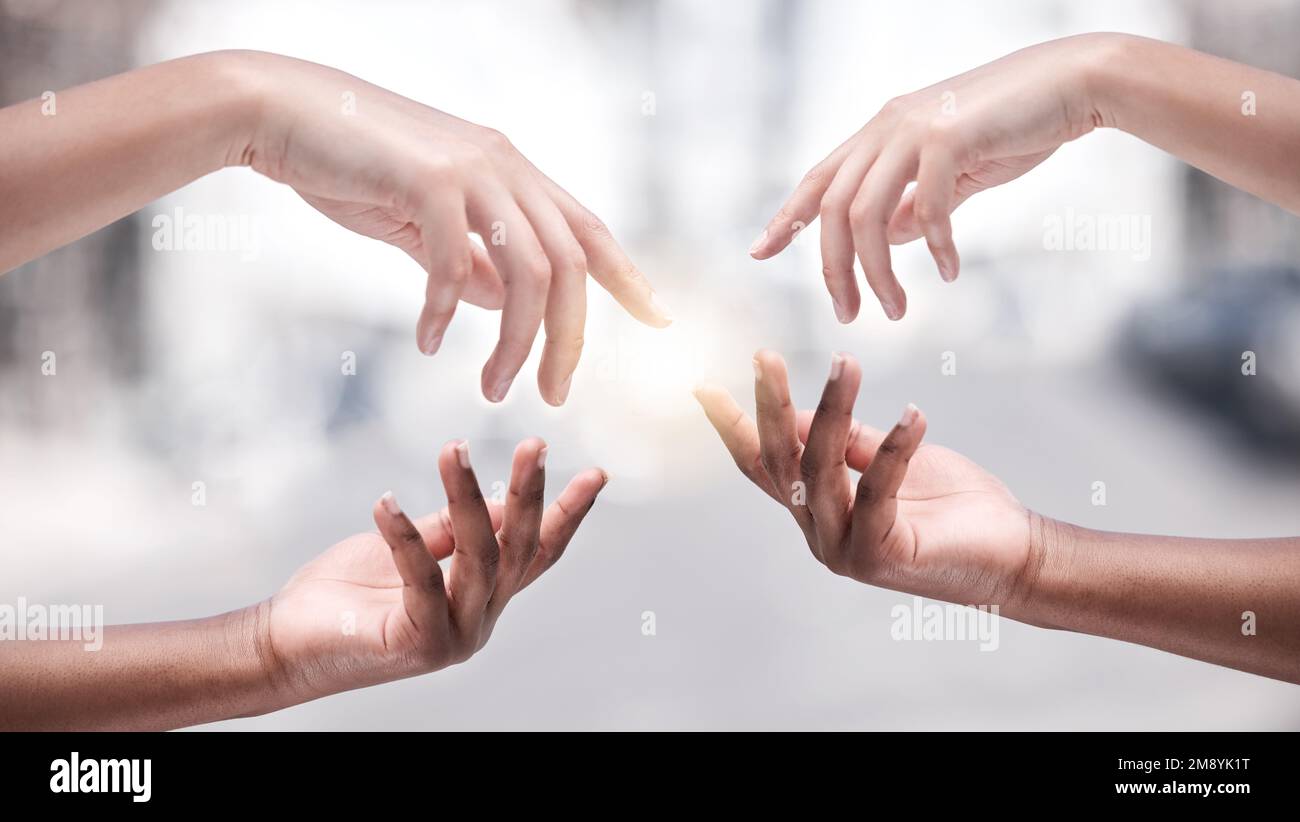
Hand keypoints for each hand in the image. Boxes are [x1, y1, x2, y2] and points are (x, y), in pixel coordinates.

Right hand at [232, 51, 671, 404]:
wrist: (281, 110)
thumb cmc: (352, 165)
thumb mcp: (425, 221)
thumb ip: (471, 261)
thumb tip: (504, 304)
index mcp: (514, 173)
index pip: (590, 232)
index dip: (629, 279)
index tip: (660, 321)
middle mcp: (506, 166)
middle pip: (571, 266)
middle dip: (569, 340)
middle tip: (554, 395)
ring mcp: (472, 169)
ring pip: (529, 271)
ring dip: (516, 342)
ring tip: (494, 389)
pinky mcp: (428, 181)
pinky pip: (455, 264)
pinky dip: (445, 312)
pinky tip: (428, 344)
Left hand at [261, 438, 606, 701]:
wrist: (286, 645)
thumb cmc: (347, 593)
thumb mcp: (407, 546)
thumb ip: (449, 528)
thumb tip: (496, 500)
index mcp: (483, 594)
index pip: (537, 552)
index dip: (568, 513)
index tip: (597, 474)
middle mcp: (480, 617)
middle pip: (518, 549)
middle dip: (530, 493)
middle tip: (535, 445)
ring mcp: (455, 636)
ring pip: (478, 557)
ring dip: (466, 497)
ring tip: (452, 449)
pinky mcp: (420, 645)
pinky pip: (422, 578)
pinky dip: (404, 535)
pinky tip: (385, 501)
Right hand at [694, 350, 1034, 606]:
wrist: (1011, 558)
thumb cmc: (952, 505)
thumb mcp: (891, 458)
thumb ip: (848, 439)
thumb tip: (799, 409)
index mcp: (816, 508)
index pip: (762, 465)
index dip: (732, 427)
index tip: (703, 387)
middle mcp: (819, 531)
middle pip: (782, 462)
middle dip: (770, 405)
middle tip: (765, 357)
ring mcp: (843, 550)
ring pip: (823, 470)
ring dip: (834, 410)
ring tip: (848, 361)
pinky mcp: (879, 557)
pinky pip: (877, 491)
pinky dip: (894, 449)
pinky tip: (913, 414)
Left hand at [749, 33, 1116, 321]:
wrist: (1071, 82)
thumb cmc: (1013, 127)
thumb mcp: (952, 173)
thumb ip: (915, 204)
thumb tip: (888, 239)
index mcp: (879, 132)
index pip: (817, 179)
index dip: (787, 217)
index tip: (760, 253)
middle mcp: (886, 127)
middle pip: (834, 209)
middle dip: (834, 270)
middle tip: (849, 314)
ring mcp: (915, 129)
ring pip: (868, 215)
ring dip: (878, 272)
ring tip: (894, 310)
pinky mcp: (950, 138)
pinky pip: (928, 208)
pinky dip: (936, 247)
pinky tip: (951, 272)